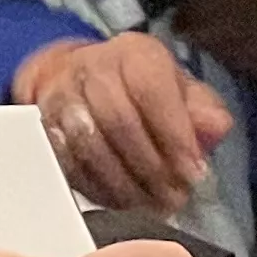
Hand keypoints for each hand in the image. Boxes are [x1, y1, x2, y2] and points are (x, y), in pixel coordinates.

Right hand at [16, 30, 234, 209]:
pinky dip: (96, 187)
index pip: (152, 91)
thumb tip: (214, 128)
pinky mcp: (43, 126)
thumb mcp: (181, 92)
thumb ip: (203, 111)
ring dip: (124, 183)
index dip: (174, 136)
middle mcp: (91, 67)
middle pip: (118, 120)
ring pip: (88, 144)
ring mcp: (60, 95)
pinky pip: (66, 161)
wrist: (80, 81)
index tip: (193, 173)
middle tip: (174, 197)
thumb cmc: (141, 91)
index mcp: (133, 53)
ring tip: (151, 204)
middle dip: (151, 166)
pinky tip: (122, 201)